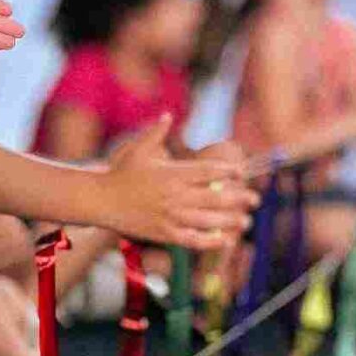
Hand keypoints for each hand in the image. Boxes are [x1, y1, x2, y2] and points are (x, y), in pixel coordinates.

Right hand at [99, 126, 256, 249]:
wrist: (100, 199)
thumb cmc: (121, 172)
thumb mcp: (139, 148)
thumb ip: (157, 131)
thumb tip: (168, 114)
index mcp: (173, 173)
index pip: (209, 172)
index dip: (229, 172)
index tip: (241, 173)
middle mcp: (175, 195)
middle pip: (216, 197)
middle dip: (239, 198)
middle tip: (255, 200)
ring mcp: (171, 216)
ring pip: (209, 220)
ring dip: (231, 221)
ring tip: (245, 220)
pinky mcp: (164, 233)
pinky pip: (193, 240)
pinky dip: (211, 240)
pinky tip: (225, 239)